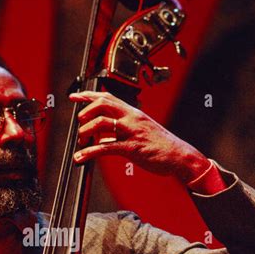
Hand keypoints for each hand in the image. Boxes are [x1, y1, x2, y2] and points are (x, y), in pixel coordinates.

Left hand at [69, 90, 210, 183]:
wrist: (179, 156)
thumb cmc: (161, 145)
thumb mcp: (140, 132)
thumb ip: (120, 133)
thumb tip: (101, 139)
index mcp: (133, 113)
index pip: (108, 97)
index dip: (88, 95)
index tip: (74, 97)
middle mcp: (131, 118)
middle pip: (102, 104)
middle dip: (85, 111)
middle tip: (79, 122)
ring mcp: (131, 132)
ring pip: (101, 123)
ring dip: (85, 131)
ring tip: (81, 141)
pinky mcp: (131, 148)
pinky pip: (105, 148)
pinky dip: (89, 152)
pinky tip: (81, 157)